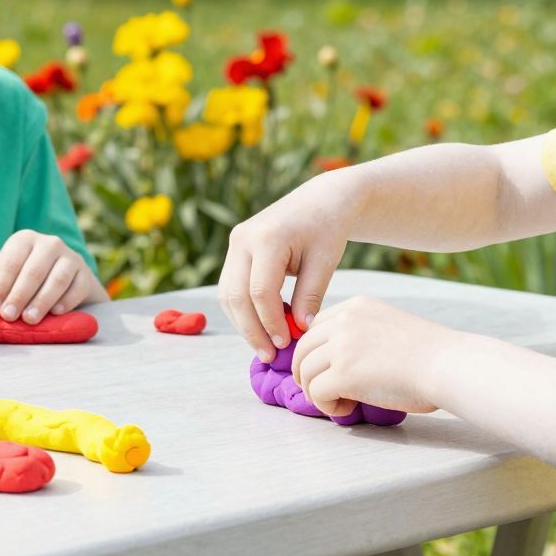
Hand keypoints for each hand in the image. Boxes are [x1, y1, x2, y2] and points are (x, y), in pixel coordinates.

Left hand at [0, 230, 99, 323]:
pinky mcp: (85, 274)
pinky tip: (56, 313)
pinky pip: (77, 287)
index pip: (10, 262)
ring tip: (30, 319)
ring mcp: (70, 257)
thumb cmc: (24, 278)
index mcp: (24, 240)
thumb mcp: (5, 279)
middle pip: (33, 270)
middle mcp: (49, 243)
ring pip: (57, 278)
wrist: (63, 282)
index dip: (0, 285)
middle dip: (19, 295)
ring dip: (42, 300)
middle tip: (8, 316)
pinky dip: (67, 300)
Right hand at [219, 169, 357, 359]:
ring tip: (264, 345)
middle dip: (251, 330)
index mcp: (268, 238)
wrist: (321, 200)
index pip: (260, 292)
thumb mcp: (325, 262)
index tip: (286, 343)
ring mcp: (236, 242)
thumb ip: (311, 296)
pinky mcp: (236, 249)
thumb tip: (300, 330)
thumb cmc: (328, 229)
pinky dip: (243, 309)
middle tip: (269, 355)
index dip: (271, 323)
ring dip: (243, 323)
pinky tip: (261, 326)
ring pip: (227, 294)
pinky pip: (231, 286)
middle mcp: (244, 239)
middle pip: (236, 296)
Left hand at [290, 296, 447, 417]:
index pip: (314, 328)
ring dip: (318, 393)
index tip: (326, 370)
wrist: (449, 365)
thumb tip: (336, 361)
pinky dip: (327, 406)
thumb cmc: (429, 355)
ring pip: (305, 373)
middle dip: (307, 374)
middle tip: (324, 392)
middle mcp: (344, 321)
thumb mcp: (388, 327)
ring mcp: (342, 346)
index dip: (314, 353)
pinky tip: (348, 408)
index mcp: (356, 307)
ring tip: (343, 402)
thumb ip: (361, 334)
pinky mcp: (343, 373)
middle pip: (302, 350)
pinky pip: (316, 393)